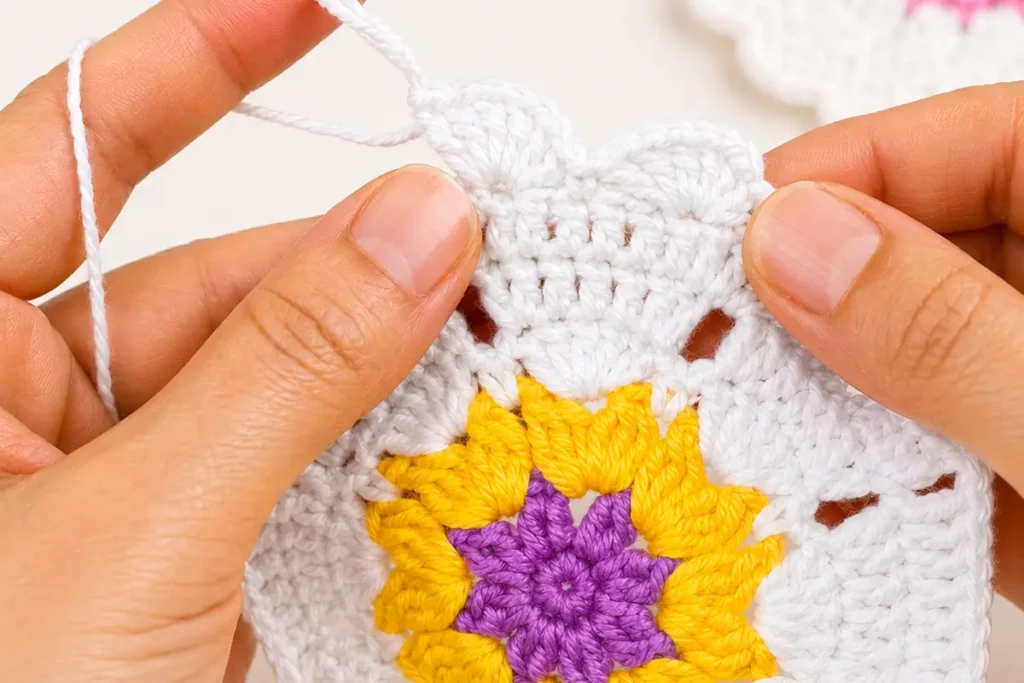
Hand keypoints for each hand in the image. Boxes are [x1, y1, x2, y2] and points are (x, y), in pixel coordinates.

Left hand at [0, 1, 479, 681]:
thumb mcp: (132, 540)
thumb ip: (282, 371)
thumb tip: (415, 227)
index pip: (65, 151)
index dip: (192, 57)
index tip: (305, 1)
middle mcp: (15, 416)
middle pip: (206, 277)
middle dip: (346, 258)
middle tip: (474, 244)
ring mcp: (109, 495)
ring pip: (269, 384)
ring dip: (379, 372)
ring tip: (485, 361)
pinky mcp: (183, 566)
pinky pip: (292, 470)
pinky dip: (372, 460)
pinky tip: (442, 455)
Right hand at [746, 83, 1023, 609]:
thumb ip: (954, 335)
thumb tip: (791, 242)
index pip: (980, 143)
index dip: (847, 171)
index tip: (732, 229)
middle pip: (926, 255)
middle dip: (812, 301)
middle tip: (705, 342)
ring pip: (915, 367)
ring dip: (829, 403)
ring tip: (731, 430)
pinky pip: (939, 458)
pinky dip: (876, 486)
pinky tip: (814, 510)